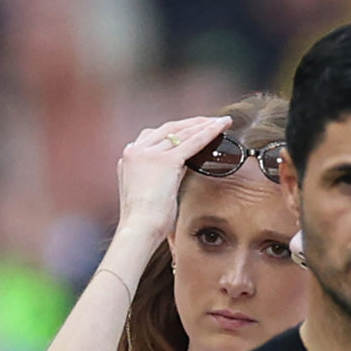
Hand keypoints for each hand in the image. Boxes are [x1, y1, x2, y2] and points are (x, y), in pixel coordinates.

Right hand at [115, 115, 232, 244]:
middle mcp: (135, 151)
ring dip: (203, 125)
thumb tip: (178, 171)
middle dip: (191, 124)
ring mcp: (148, 154)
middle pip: (167, 129)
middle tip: (211, 121)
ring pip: (181, 132)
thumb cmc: (146, 222)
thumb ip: (160, 177)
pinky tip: (221, 128)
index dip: (176, 131)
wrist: (139, 229)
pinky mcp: (164, 161)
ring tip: (221, 122)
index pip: (155, 136)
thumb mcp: (150, 193)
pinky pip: (192, 142)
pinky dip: (208, 133)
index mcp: (129, 159)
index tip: (192, 129)